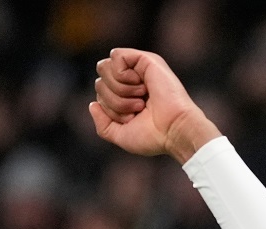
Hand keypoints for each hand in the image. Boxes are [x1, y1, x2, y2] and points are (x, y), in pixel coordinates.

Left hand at [89, 47, 221, 163]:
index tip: (130, 118)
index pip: (99, 93)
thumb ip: (102, 123)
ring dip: (118, 89)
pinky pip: (116, 56)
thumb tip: (92, 104)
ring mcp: (138, 69)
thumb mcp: (119, 135)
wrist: (173, 130)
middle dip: (112, 100)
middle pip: (99, 80)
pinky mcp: (145, 59)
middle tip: (136, 108)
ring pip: (104, 67)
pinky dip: (121, 75)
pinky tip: (140, 85)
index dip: (108, 109)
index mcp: (125, 96)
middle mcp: (131, 81)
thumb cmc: (152, 136)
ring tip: (141, 99)